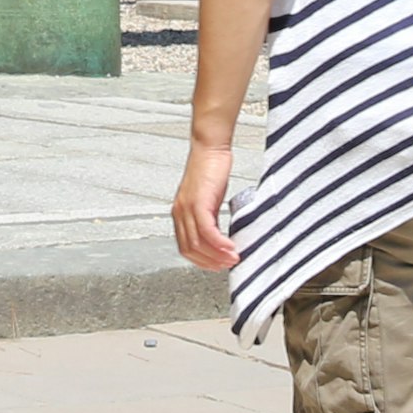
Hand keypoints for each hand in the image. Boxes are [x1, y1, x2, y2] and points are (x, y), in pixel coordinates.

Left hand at [171, 143, 239, 269]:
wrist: (210, 148)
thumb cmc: (210, 170)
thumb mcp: (208, 200)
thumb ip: (209, 218)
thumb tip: (219, 239)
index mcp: (180, 214)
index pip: (186, 248)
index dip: (202, 261)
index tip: (217, 265)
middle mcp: (180, 212)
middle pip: (190, 250)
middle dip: (210, 263)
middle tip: (227, 265)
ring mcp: (187, 208)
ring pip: (198, 244)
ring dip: (217, 256)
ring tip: (233, 258)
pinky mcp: (198, 202)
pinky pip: (207, 231)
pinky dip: (219, 244)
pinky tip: (231, 247)